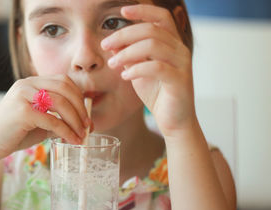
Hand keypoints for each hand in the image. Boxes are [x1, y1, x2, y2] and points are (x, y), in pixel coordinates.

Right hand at [0, 75, 89, 160]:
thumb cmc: (15, 133)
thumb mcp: (40, 121)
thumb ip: (59, 117)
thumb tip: (85, 123)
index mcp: (32, 82)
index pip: (63, 81)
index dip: (79, 97)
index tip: (86, 116)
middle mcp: (27, 84)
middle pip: (65, 89)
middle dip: (81, 108)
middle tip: (87, 126)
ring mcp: (23, 95)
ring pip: (61, 103)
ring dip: (75, 121)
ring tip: (81, 134)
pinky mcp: (22, 111)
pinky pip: (52, 120)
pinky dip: (66, 131)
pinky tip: (72, 140)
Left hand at [101, 4, 195, 137]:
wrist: (173, 120)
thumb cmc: (157, 94)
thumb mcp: (138, 71)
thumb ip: (129, 56)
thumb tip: (112, 43)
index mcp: (171, 43)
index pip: (160, 17)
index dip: (142, 10)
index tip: (122, 11)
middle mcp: (179, 49)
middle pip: (151, 29)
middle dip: (124, 35)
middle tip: (105, 45)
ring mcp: (182, 64)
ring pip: (153, 45)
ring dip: (127, 52)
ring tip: (112, 63)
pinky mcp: (180, 80)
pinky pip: (156, 67)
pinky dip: (137, 69)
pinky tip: (125, 76)